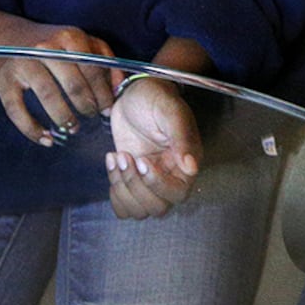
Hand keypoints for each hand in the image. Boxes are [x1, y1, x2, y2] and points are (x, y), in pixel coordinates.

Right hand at [0, 21, 117, 144]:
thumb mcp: (82, 41)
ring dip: (64, 118)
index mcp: (69, 37)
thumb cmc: (53, 44)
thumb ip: (105, 59)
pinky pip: (17, 111)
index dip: (102, 94)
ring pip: (48, 96)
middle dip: (86, 107)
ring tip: (73, 128)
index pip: (93, 70)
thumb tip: (120, 87)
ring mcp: (23, 64)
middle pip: (73, 85)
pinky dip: (32, 130)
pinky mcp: (4, 82)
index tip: (108, 110)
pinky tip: (46, 140)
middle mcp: (45, 48)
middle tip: (91, 118)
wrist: (8, 38)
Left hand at [106, 76, 200, 218]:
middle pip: (157, 208)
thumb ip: (182, 137)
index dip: (157, 184)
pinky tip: (113, 164)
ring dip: (122, 189)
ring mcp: (149, 182)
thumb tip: (192, 167)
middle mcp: (171, 177)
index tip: (142, 159)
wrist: (134, 94)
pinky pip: (124, 207)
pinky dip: (114, 193)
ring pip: (139, 211)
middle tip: (126, 156)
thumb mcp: (170, 111)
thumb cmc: (155, 98)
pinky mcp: (131, 181)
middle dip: (135, 186)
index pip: (178, 193)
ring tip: (117, 158)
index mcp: (186, 163)